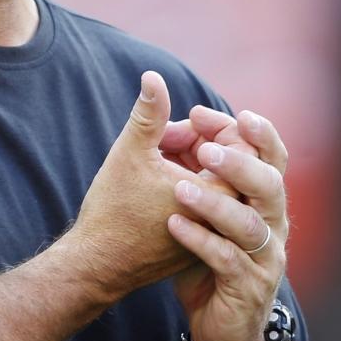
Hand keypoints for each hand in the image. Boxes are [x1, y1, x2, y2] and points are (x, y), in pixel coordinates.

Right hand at [69, 72, 233, 294]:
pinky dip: (189, 181)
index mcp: (220, 194)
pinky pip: (208, 201)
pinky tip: (157, 176)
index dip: (209, 125)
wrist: (98, 265)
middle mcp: (225, 216)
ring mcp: (214, 231)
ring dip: (192, 159)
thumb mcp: (131, 153)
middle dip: (199, 140)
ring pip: (217, 179)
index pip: (241, 145)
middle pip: (231, 160)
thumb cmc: (114, 210)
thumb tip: (153, 76)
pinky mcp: (201, 239)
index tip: (173, 126)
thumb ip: (150, 113)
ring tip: (156, 156)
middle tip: (164, 138)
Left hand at [167, 111, 289, 340]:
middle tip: (204, 147)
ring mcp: (265, 260)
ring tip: (180, 187)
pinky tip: (174, 225)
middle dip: (239, 162)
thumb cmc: (212, 266)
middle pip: (270, 185)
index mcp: (265, 204)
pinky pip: (227, 260)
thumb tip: (179, 130)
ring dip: (215, 202)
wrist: (220, 332)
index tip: (203, 113)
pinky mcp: (248, 290)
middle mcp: (273, 228)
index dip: (248, 133)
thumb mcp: (205, 216)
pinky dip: (200, 240)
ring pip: (249, 224)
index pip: (270, 158)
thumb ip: (200, 176)